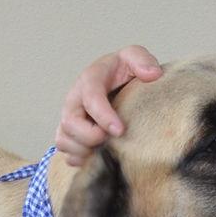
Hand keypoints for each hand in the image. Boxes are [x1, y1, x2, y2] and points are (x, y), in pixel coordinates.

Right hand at [54, 45, 162, 165]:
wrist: (114, 82)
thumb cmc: (122, 71)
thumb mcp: (134, 57)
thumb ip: (142, 59)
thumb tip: (152, 74)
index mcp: (90, 79)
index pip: (90, 98)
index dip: (103, 116)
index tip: (120, 130)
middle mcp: (74, 99)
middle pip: (69, 123)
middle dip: (90, 137)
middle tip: (111, 141)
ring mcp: (69, 118)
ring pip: (63, 140)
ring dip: (84, 150)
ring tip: (105, 149)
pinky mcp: (68, 134)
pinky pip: (66, 153)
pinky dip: (80, 159)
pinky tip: (98, 155)